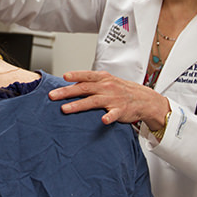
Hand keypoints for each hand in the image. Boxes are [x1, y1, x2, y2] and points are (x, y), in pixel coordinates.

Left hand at [48, 70, 170, 127]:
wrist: (144, 99)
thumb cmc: (121, 90)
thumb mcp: (106, 81)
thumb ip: (89, 83)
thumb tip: (69, 85)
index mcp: (103, 79)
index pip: (86, 76)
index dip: (75, 75)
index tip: (63, 77)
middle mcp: (106, 87)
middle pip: (84, 88)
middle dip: (67, 92)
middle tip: (53, 96)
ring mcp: (113, 99)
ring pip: (93, 101)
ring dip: (78, 105)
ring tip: (65, 109)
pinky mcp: (120, 111)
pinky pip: (113, 114)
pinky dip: (108, 117)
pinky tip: (102, 121)